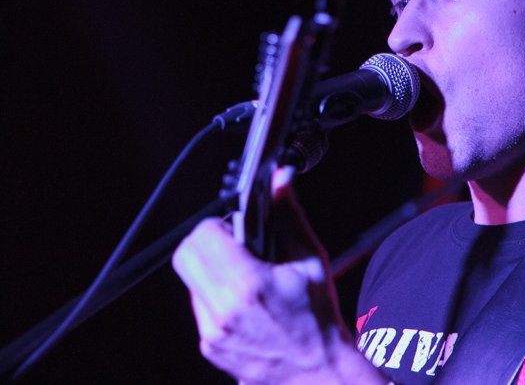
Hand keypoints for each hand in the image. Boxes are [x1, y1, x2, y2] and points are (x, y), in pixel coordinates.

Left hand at [172, 170, 383, 383]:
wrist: (318, 373)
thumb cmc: (319, 318)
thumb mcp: (311, 260)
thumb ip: (288, 216)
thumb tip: (280, 179)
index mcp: (248, 285)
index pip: (204, 234)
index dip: (221, 223)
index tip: (241, 227)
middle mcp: (222, 311)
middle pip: (186, 255)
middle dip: (208, 242)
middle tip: (239, 246)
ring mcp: (211, 332)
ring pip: (191, 280)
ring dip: (212, 268)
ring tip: (247, 276)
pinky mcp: (209, 346)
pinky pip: (199, 306)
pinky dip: (216, 294)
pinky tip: (246, 300)